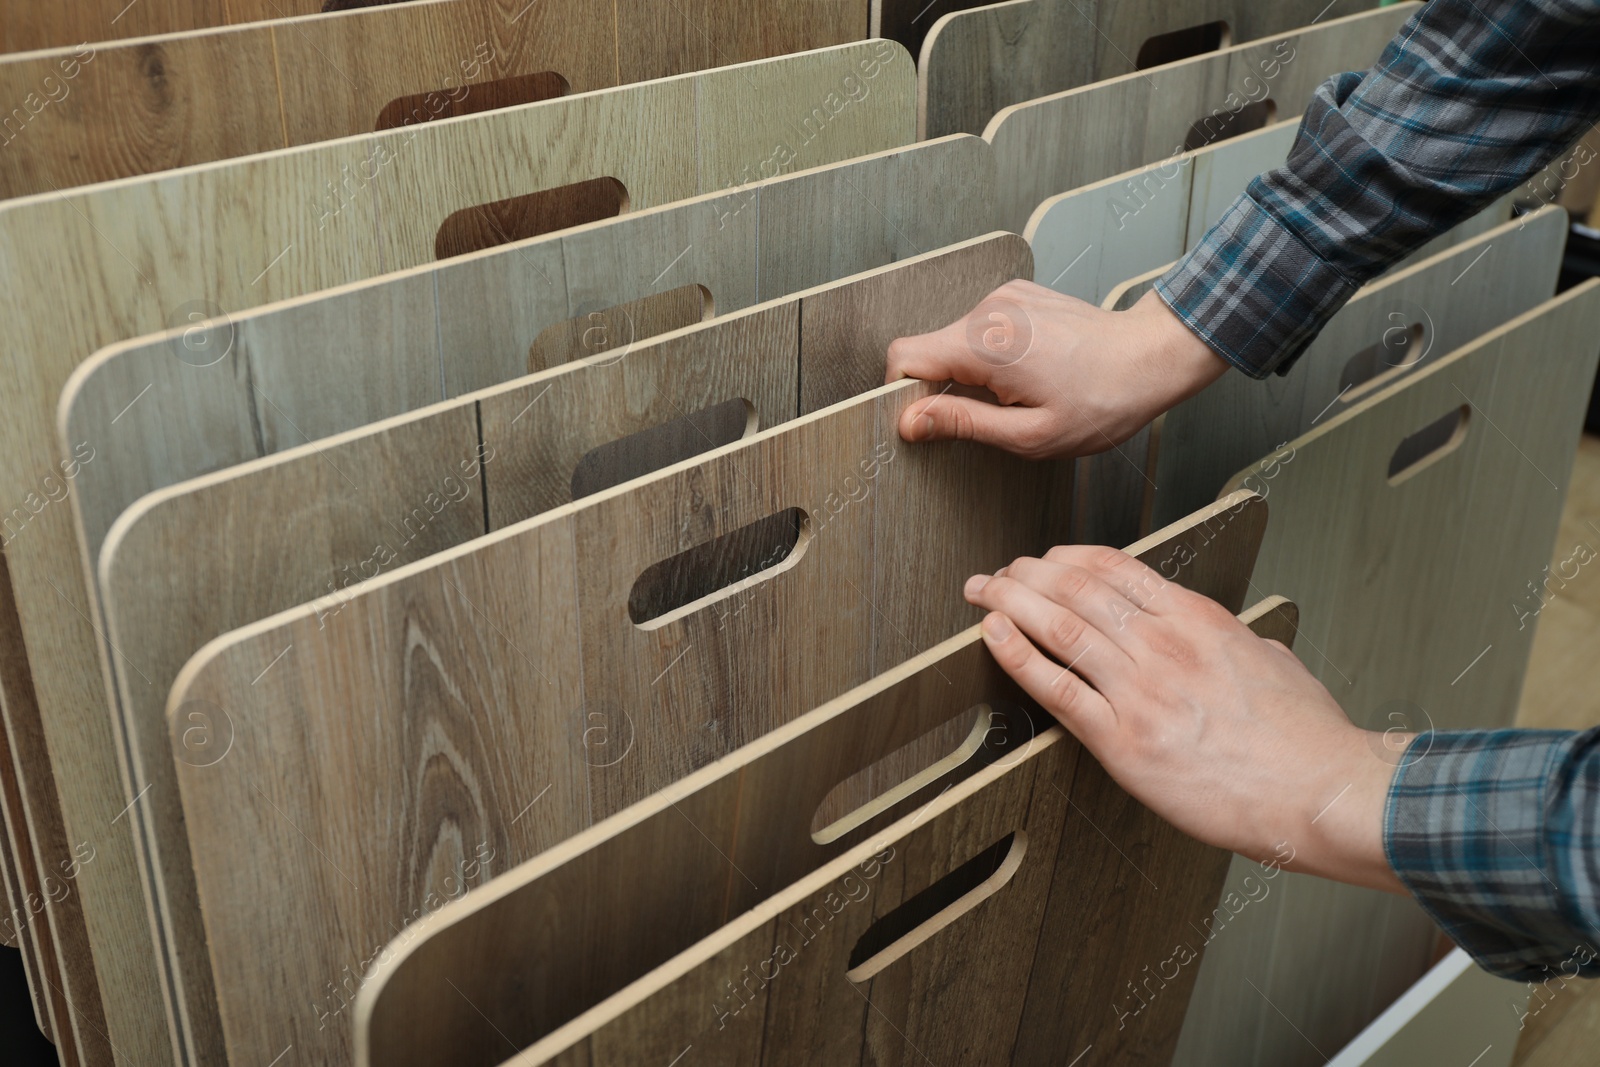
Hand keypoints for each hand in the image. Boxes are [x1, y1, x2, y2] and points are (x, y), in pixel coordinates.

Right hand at [885, 282, 1228, 458]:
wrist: (1150, 358)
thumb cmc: (1103, 402)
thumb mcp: (1031, 434)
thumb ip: (964, 424)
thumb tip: (910, 421)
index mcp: (986, 345)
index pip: (903, 358)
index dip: (904, 395)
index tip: (931, 421)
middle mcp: (988, 311)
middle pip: (927, 350)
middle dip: (943, 388)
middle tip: (989, 415)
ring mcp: (1002, 297)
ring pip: (953, 341)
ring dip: (970, 373)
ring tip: (1018, 393)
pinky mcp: (1015, 295)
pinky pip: (979, 329)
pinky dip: (990, 356)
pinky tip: (1028, 372)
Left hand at [966, 544, 1407, 893]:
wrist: (1320, 792)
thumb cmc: (1306, 738)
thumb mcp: (1272, 660)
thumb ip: (1236, 640)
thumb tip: (1228, 636)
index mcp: (1198, 620)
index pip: (1115, 568)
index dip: (1067, 557)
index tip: (1044, 558)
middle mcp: (1163, 645)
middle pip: (1076, 588)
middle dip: (1027, 574)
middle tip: (1000, 573)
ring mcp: (1140, 691)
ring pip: (1057, 626)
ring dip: (1009, 601)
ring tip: (983, 592)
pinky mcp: (1123, 741)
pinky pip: (1055, 687)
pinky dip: (1016, 655)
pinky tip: (992, 636)